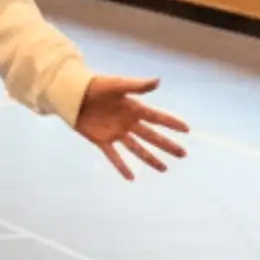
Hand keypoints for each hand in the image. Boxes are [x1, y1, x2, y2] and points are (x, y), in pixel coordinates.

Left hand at [70, 75, 189, 180]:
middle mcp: (128, 122)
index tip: (187, 129)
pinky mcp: (101, 140)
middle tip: (183, 154)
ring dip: (150, 159)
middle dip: (167, 145)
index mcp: (134, 108)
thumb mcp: (117, 84)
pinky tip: (131, 178)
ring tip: (164, 169)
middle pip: (152, 136)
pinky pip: (114, 156)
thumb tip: (158, 81)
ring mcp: (116, 132)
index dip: (171, 123)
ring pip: (137, 149)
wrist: (72, 94)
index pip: (157, 117)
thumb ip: (137, 85)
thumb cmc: (95, 85)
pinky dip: (122, 167)